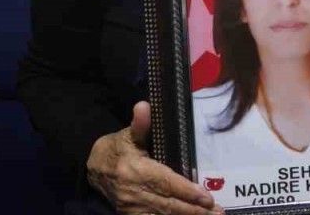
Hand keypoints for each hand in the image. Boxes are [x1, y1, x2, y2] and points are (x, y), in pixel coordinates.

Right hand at [86, 101, 223, 214]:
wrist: (93, 167)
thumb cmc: (117, 148)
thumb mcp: (127, 135)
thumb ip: (140, 124)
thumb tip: (144, 106)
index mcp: (135, 169)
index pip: (165, 182)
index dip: (186, 191)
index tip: (206, 196)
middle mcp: (133, 191)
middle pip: (168, 203)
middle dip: (194, 209)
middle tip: (217, 211)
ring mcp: (131, 206)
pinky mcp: (130, 214)